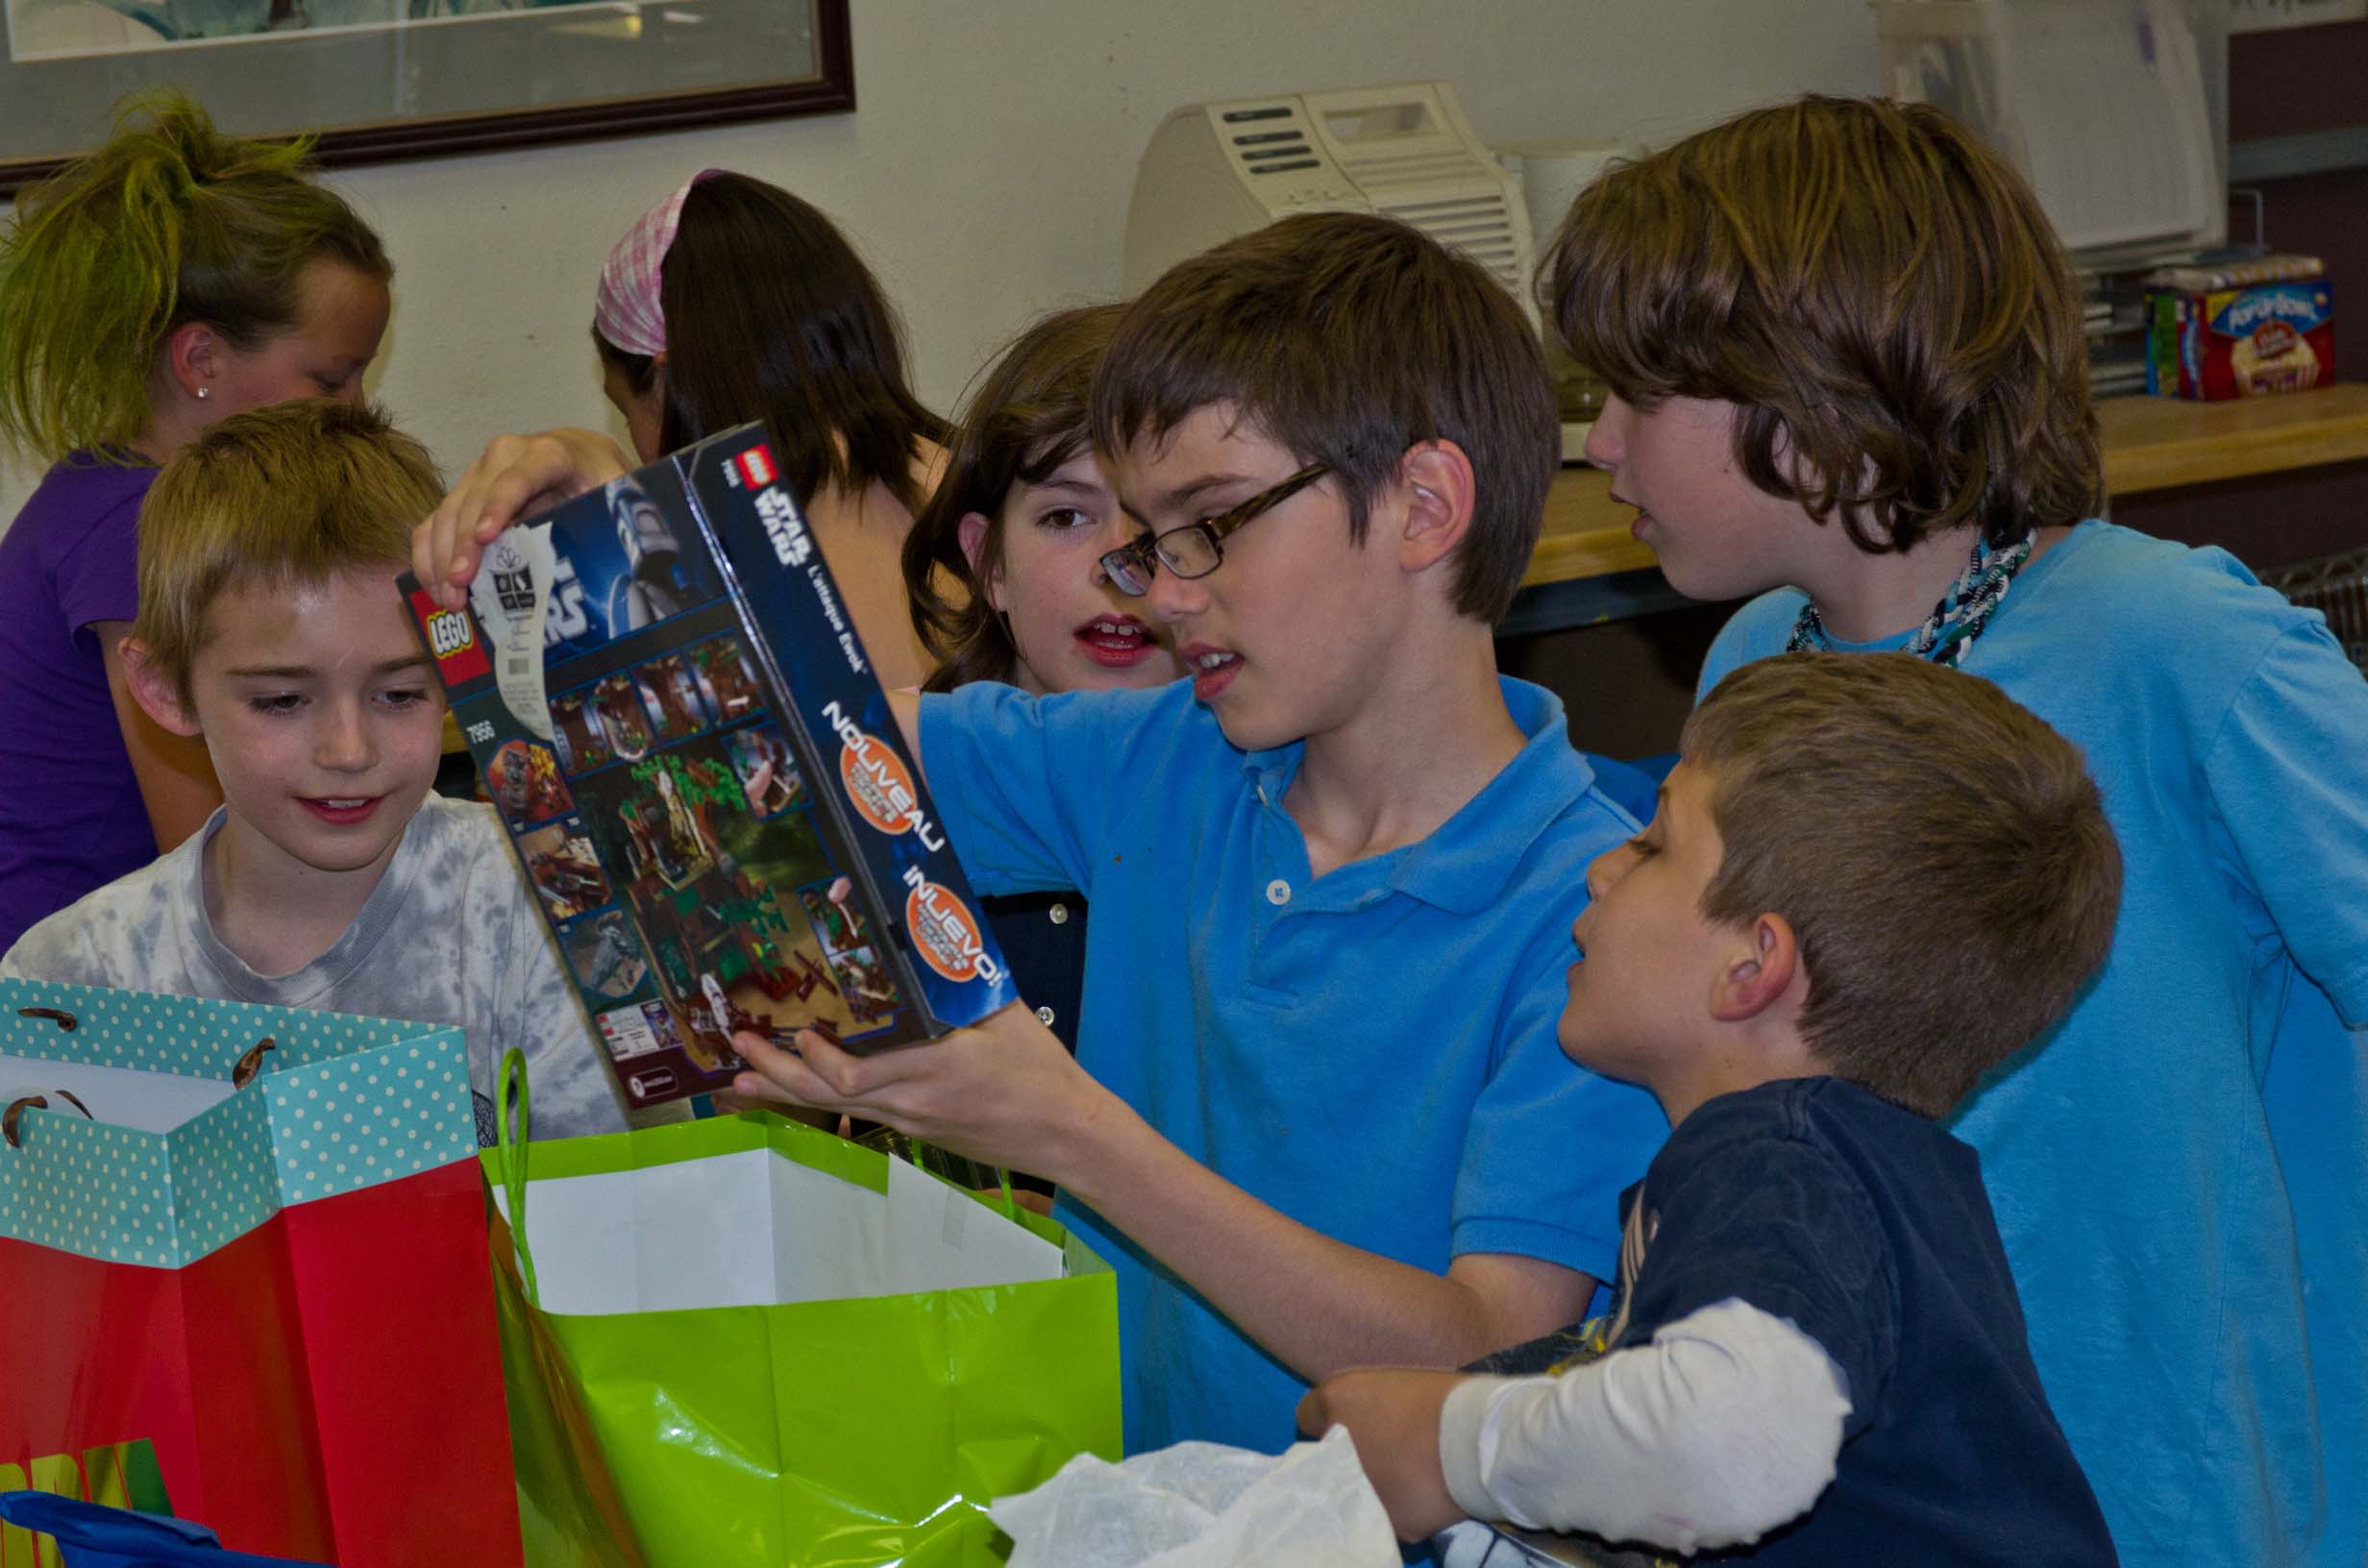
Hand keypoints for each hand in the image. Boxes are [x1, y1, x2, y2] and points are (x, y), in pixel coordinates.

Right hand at [412, 429, 631, 608]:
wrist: (584, 457)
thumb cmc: (602, 479)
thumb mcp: (618, 489)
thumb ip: (619, 511)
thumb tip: (625, 553)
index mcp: (549, 452)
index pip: (520, 476)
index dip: (500, 505)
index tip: (486, 538)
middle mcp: (505, 457)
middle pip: (475, 499)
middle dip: (463, 545)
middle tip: (461, 588)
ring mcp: (479, 475)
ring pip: (448, 512)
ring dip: (442, 557)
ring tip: (451, 599)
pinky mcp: (463, 495)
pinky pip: (434, 523)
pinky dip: (429, 556)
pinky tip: (436, 589)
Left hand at [729, 1002, 1115, 1183]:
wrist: (1066, 1134)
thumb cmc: (1040, 1070)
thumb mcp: (1003, 1013)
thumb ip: (958, 983)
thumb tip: (924, 940)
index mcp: (932, 1069)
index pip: (854, 1076)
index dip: (816, 1060)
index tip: (796, 1033)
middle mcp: (910, 1102)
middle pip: (828, 1095)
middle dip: (777, 1072)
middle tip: (740, 1049)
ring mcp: (911, 1122)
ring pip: (836, 1107)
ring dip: (786, 1090)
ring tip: (744, 1077)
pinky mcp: (918, 1130)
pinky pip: (858, 1113)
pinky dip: (823, 1098)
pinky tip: (803, 1089)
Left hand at [1297, 1368, 1467, 1540]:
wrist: (1480, 1441)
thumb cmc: (1446, 1398)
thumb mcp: (1394, 1382)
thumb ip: (1363, 1401)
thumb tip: (1356, 1418)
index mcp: (1338, 1401)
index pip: (1309, 1415)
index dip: (1332, 1419)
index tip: (1353, 1424)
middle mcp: (1336, 1447)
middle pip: (1327, 1458)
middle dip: (1347, 1457)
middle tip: (1384, 1452)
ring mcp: (1359, 1489)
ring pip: (1354, 1491)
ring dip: (1372, 1485)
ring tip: (1408, 1475)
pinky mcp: (1386, 1522)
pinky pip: (1387, 1516)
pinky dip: (1402, 1509)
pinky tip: (1425, 1496)